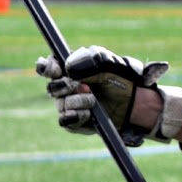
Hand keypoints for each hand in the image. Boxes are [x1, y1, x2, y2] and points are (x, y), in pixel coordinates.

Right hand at [34, 46, 181, 144]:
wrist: (134, 101)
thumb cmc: (121, 77)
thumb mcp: (108, 62)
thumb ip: (87, 60)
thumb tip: (68, 68)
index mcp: (69, 68)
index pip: (48, 67)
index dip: (47, 68)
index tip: (56, 70)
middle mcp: (65, 86)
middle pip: (52, 87)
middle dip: (66, 86)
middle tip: (84, 86)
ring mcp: (68, 105)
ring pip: (60, 105)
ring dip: (77, 102)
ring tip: (93, 101)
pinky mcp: (74, 121)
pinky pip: (65, 121)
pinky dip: (76, 116)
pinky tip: (88, 113)